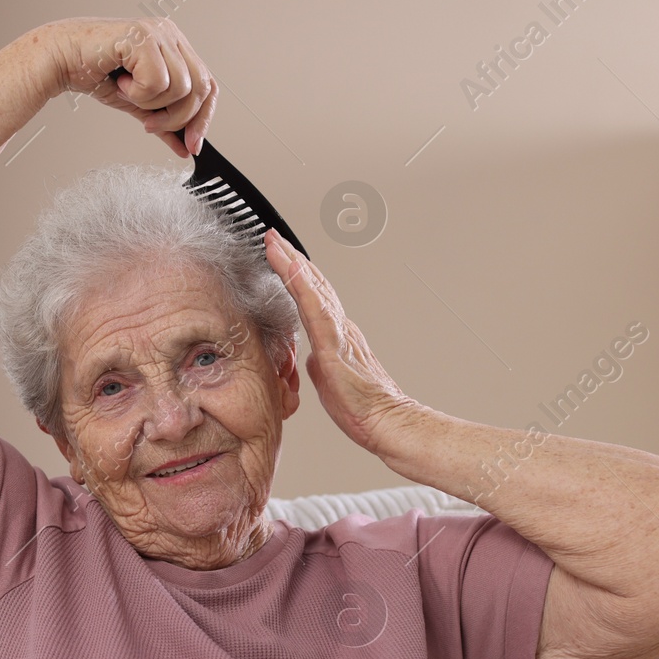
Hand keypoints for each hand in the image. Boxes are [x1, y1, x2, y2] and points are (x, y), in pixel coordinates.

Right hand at [40, 16, 217, 157]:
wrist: (61, 60)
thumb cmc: (97, 74)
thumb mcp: (139, 105)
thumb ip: (165, 124)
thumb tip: (185, 148)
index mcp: (175, 47)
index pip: (208, 86)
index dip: (204, 118)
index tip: (192, 146)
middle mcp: (171, 34)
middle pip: (201, 88)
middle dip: (177, 117)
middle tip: (149, 123)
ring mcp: (159, 32)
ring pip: (181, 87)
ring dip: (151, 103)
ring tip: (128, 91)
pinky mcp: (143, 36)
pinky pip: (158, 82)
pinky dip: (137, 93)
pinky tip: (121, 81)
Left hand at [263, 228, 419, 454]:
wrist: (386, 421)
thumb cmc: (362, 408)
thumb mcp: (328, 382)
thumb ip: (318, 364)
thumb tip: (306, 357)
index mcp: (337, 336)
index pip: (312, 298)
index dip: (295, 275)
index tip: (279, 256)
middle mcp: (340, 327)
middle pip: (312, 284)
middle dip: (291, 259)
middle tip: (272, 237)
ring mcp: (338, 332)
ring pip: (312, 289)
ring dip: (292, 264)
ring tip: (274, 243)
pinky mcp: (334, 344)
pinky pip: (315, 309)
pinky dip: (302, 286)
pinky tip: (290, 270)